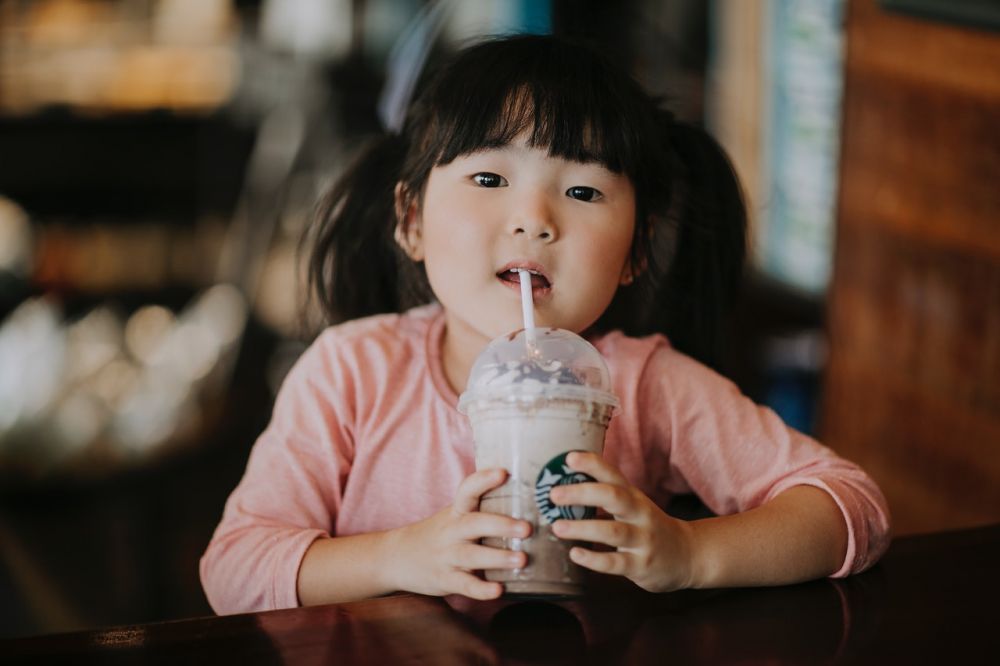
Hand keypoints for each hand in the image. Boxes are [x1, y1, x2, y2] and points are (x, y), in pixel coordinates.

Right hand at [388, 468, 531, 599]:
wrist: (396, 557)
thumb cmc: (438, 535)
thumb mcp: (454, 517)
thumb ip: (481, 511)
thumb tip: (527, 500)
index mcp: (456, 512)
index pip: (467, 490)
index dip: (484, 480)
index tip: (503, 472)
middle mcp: (451, 532)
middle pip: (474, 524)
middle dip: (501, 525)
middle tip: (527, 528)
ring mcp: (446, 556)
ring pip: (471, 555)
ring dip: (497, 557)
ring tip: (522, 560)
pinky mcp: (444, 580)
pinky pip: (464, 585)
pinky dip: (481, 589)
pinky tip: (499, 590)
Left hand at [549, 451, 694, 592]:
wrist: (688, 555)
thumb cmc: (648, 527)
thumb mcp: (633, 505)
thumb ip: (605, 496)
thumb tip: (562, 485)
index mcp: (633, 496)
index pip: (612, 474)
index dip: (592, 464)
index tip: (569, 457)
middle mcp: (639, 514)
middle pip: (613, 496)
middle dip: (582, 493)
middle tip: (554, 494)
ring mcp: (642, 540)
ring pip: (613, 531)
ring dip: (583, 528)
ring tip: (557, 527)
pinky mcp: (641, 566)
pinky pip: (616, 563)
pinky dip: (594, 559)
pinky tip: (575, 554)